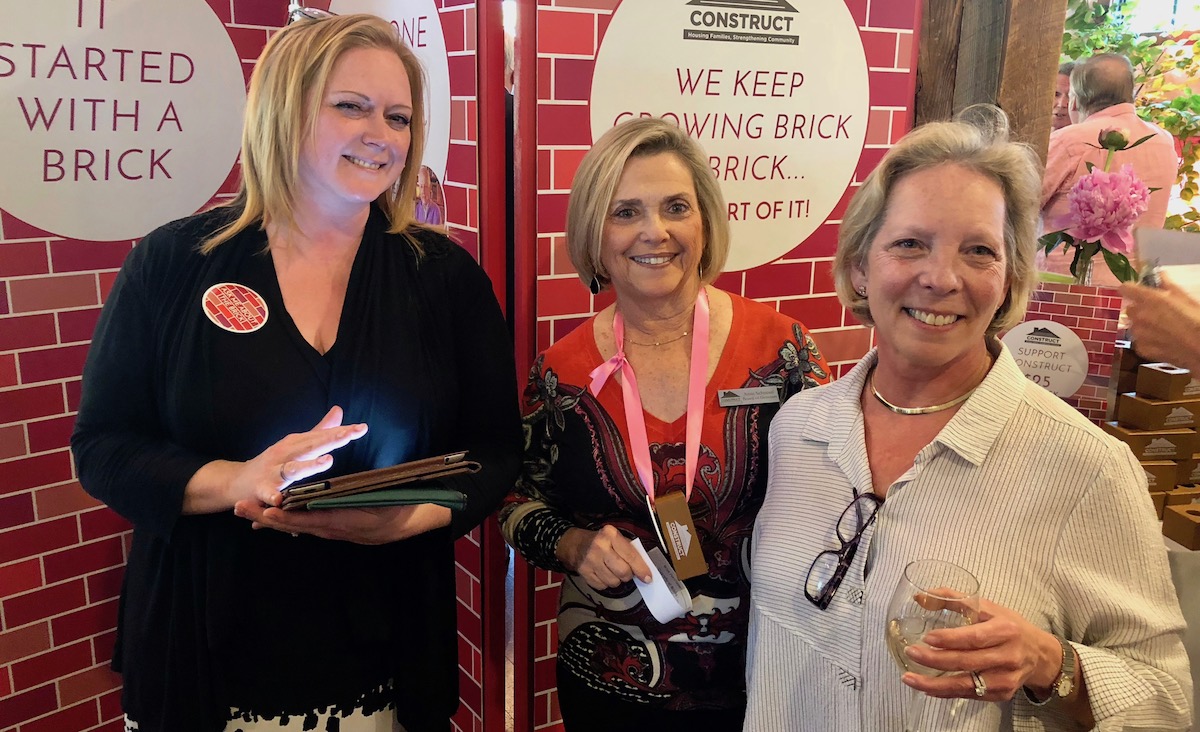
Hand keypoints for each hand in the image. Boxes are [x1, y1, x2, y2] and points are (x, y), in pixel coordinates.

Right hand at [182, 406, 367, 514]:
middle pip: (311, 445)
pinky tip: (281, 499)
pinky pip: (268, 493)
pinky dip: (273, 496)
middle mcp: (285, 453)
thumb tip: (339, 411)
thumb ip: (320, 430)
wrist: (236, 481)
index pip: (323, 435)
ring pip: (294, 468)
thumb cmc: (273, 463)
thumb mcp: (296, 445)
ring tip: (327, 461)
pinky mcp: (261, 489)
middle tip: (349, 435)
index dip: (342, 432)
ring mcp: (273, 471)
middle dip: (331, 439)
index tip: (362, 428)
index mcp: (296, 443)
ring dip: (309, 465)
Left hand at [234, 502, 450, 543]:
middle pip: (293, 524)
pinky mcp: (336, 526)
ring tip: (250, 515)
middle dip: (266, 518)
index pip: (303, 520)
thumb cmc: (395, 507)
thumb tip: (323, 500)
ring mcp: (334, 529)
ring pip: (298, 525)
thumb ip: (348, 502)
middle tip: (240, 511)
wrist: (410, 520)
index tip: (261, 513)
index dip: (281, 517)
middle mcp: (331, 528)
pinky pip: (309, 525)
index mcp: (338, 522)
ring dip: (274, 520)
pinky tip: (280, 518)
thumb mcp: (374, 502)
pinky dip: (292, 521)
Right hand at [556, 525, 652, 589]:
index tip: (648, 578)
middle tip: (627, 572)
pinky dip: (606, 583)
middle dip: (628, 575)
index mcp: (611, 535)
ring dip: (617, 580)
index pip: (630, 556)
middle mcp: (600, 547)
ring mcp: (590, 561)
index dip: (641, 569)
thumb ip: (629, 550)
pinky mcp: (584, 573)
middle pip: (623, 572)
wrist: (574, 545)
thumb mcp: (615, 537)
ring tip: (613, 571)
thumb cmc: (601, 541)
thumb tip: (644, 569)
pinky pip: (603, 586)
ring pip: (614, 582)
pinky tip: (603, 574)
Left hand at [900, 598, 1060, 701]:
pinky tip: (927, 688)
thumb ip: (953, 599)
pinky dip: (946, 693)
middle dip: (935, 660)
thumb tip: (920, 596)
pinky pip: (969, 695)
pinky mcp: (1001, 694)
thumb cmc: (1010, 627)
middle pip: (967, 662)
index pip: (975, 637)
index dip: (950, 639)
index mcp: (1005, 631)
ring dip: (934, 684)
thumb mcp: (988, 607)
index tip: (927, 638)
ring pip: (966, 685)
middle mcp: (1007, 657)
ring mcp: (1005, 679)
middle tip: (911, 653)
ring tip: (910, 679)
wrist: (1040, 655)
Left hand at [1121, 274, 1199, 373]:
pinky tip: (1162, 341)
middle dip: (1140, 309)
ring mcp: (1138, 333)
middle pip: (1130, 309)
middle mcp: (1139, 315)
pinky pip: (1138, 341)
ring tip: (1162, 329)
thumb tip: (1159, 274)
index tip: (1136, 290)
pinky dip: (1146, 340)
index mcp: (1149, 299)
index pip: (1126, 288)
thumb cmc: (1197, 319)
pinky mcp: (1141, 348)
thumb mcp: (1185, 298)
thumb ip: (1167, 284)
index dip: (1131, 289)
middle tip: (1156, 313)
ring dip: (1143, 325)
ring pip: (1133, 325)